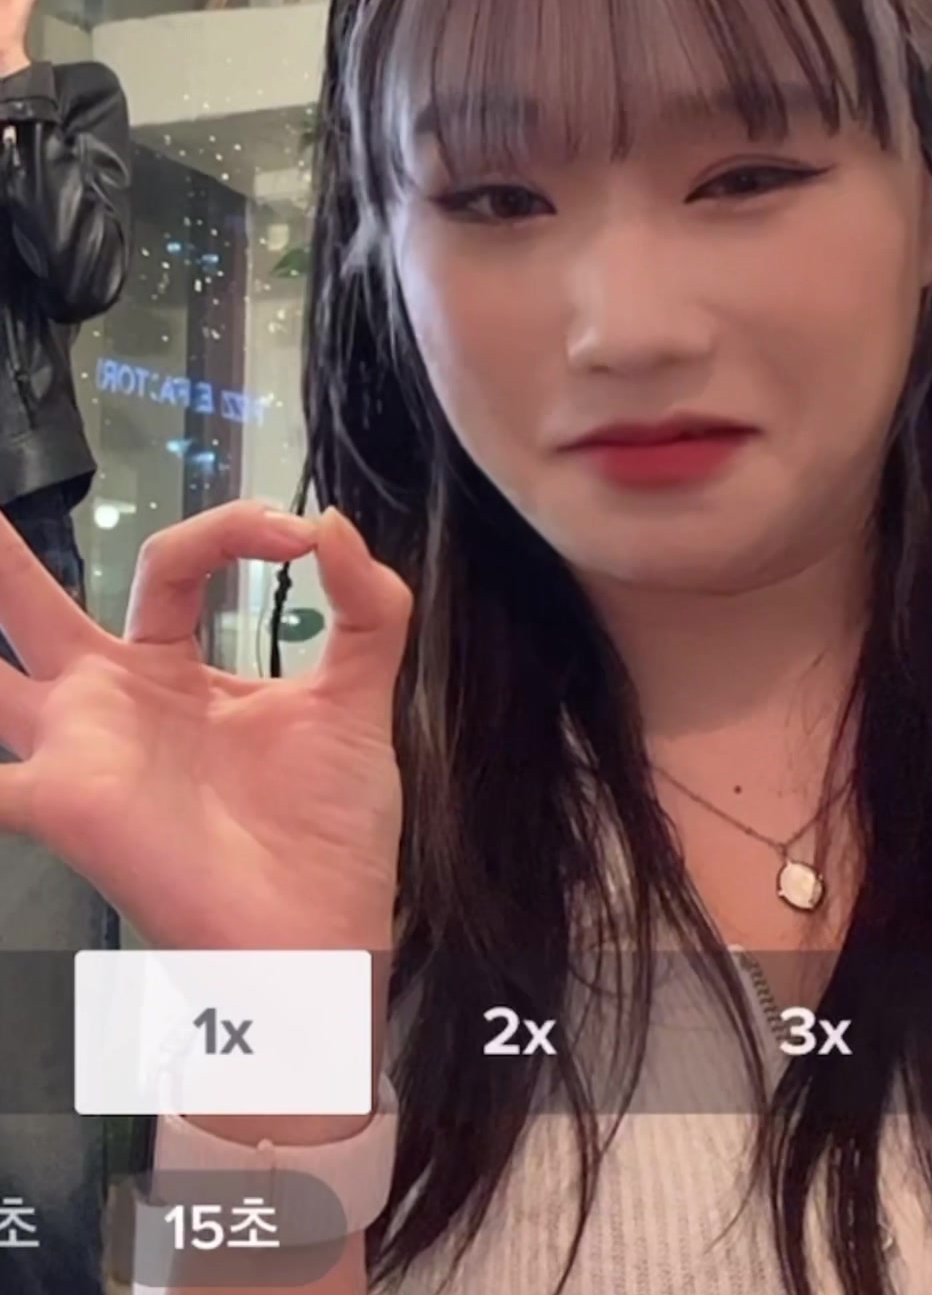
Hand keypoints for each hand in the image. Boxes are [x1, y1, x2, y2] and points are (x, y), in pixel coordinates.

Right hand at [0, 500, 410, 953]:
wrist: (328, 939)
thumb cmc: (329, 832)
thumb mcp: (356, 699)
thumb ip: (367, 608)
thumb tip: (332, 521)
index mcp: (169, 666)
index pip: (175, 561)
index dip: (234, 529)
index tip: (298, 534)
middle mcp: (111, 699)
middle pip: (34, 606)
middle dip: (0, 556)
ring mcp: (82, 750)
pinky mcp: (68, 803)